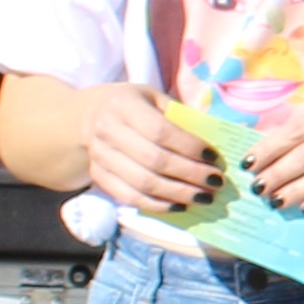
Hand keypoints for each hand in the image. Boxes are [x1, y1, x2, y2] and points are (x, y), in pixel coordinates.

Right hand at [83, 83, 222, 217]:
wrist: (88, 116)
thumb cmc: (132, 105)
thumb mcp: (154, 97)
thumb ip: (179, 116)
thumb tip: (214, 144)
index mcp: (123, 104)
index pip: (160, 130)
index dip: (190, 146)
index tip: (214, 158)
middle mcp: (107, 129)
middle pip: (154, 160)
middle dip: (190, 174)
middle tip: (215, 183)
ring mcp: (99, 155)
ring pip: (142, 183)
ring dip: (178, 194)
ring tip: (204, 198)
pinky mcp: (98, 176)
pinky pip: (129, 197)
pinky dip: (157, 205)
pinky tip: (180, 206)